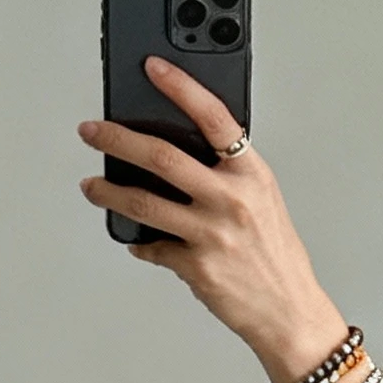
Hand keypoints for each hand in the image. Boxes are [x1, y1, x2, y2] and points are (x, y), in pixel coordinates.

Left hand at [78, 56, 344, 382]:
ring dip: (109, 192)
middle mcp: (232, 200)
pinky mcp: (198, 268)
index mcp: (252, 175)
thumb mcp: (264, 202)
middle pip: (162, 156)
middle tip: (92, 132)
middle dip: (117, 139)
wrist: (290, 314)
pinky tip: (136, 240)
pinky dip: (141, 243)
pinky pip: (155, 248)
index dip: (181, 87)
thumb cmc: (277, 259)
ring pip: (145, 202)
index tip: (153, 68)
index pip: (214, 117)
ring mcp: (213, 235)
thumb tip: (179, 157)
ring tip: (92, 186)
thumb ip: (229, 175)